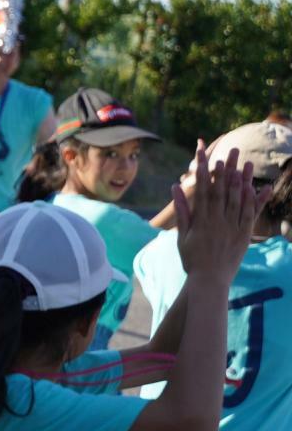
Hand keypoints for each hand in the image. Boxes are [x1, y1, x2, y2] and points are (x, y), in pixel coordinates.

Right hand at [175, 144, 259, 276]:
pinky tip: (254, 187)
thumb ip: (182, 210)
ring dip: (241, 179)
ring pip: (238, 198)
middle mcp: (218, 219)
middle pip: (223, 189)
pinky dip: (252, 199)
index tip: (205, 154)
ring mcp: (232, 226)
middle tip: (230, 150)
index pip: (203, 189)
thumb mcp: (182, 235)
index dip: (204, 170)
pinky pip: (249, 213)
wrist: (209, 279)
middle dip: (226, 168)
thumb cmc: (192, 258)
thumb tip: (176, 188)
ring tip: (244, 162)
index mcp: (201, 219)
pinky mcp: (244, 234)